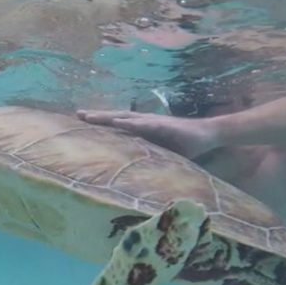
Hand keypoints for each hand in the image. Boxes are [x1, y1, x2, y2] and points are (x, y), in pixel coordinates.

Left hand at [77, 109, 220, 159]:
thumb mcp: (160, 153)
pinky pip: (145, 125)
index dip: (101, 123)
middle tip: (78, 114)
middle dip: (97, 116)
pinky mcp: (164, 126)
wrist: (207, 135)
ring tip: (91, 116)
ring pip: (126, 118)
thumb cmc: (184, 145)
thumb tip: (133, 170)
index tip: (82, 122)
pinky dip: (131, 123)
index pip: (117, 124)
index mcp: (143, 128)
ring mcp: (153, 122)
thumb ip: (146, 157)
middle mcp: (145, 122)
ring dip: (108, 117)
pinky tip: (119, 123)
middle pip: (116, 117)